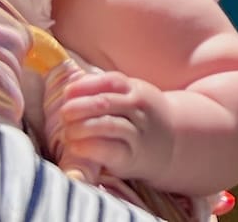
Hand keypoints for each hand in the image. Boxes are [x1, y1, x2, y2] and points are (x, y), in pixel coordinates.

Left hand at [47, 67, 175, 183]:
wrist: (175, 143)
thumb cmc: (141, 117)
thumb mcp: (132, 95)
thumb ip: (106, 90)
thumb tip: (70, 89)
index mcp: (135, 90)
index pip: (109, 81)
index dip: (85, 86)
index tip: (67, 92)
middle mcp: (138, 109)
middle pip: (105, 103)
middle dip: (79, 107)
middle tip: (63, 114)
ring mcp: (137, 132)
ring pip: (107, 125)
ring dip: (81, 128)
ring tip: (67, 132)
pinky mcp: (131, 156)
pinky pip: (109, 150)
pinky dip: (89, 147)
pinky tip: (76, 147)